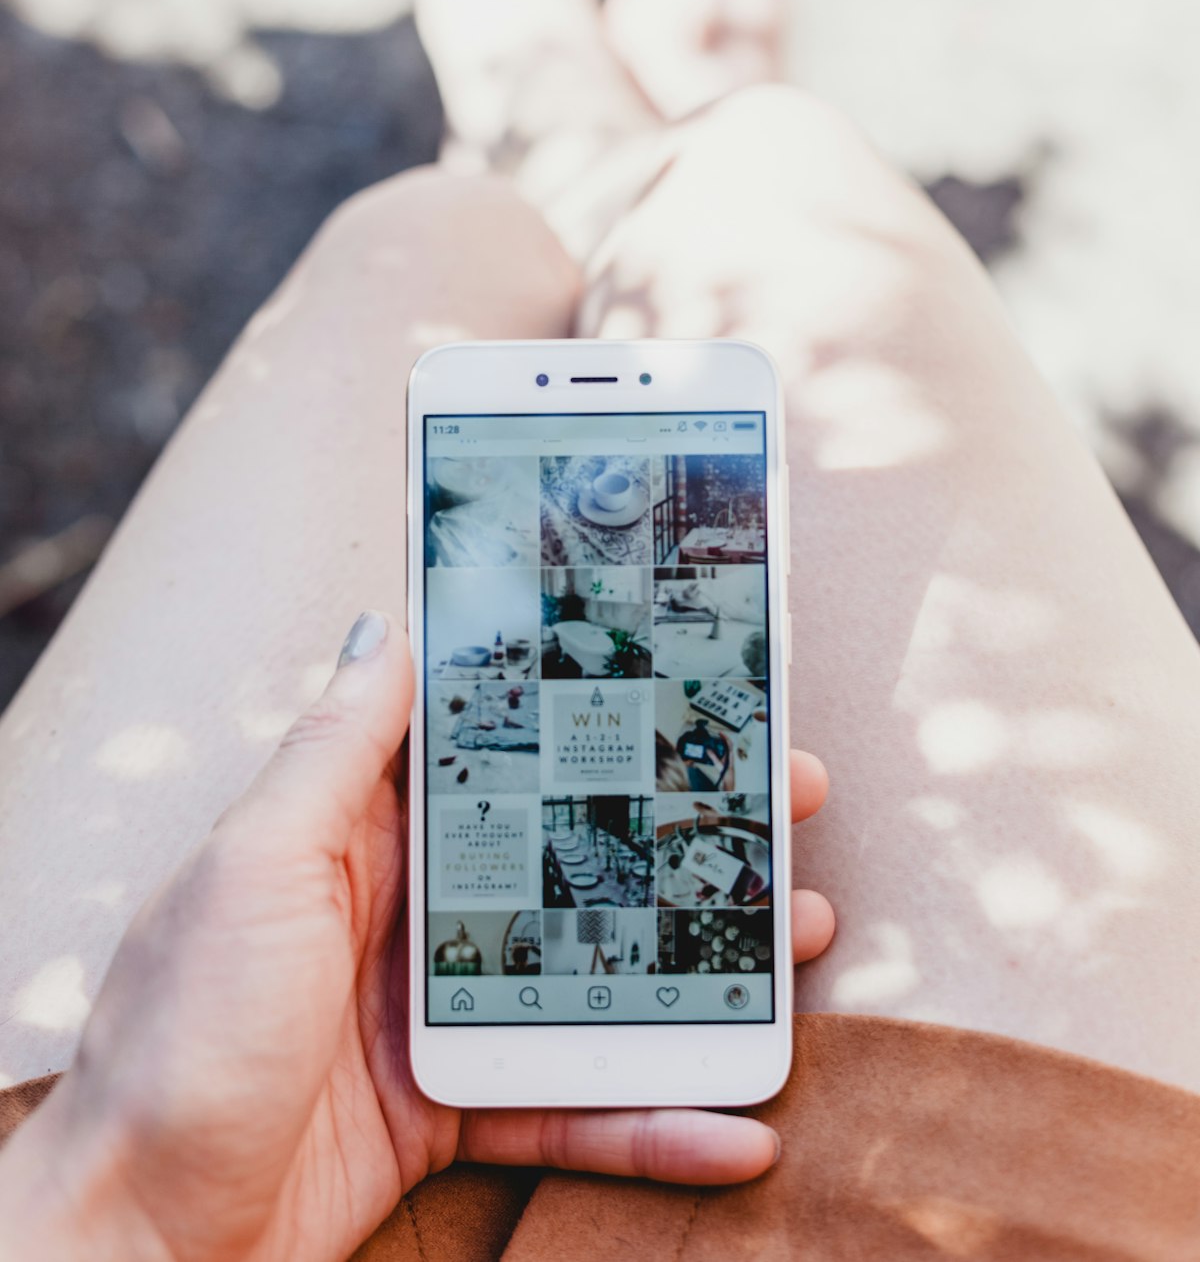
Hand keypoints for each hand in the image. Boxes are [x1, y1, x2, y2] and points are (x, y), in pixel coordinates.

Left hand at [0, 612, 834, 1261]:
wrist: (133, 1240)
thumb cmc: (179, 1037)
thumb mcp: (257, 867)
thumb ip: (333, 751)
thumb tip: (384, 624)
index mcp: (361, 832)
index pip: (501, 747)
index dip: (594, 710)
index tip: (685, 679)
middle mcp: (410, 909)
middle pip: (576, 853)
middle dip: (682, 828)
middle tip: (784, 799)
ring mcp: (440, 1009)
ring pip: (600, 970)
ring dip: (699, 961)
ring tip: (797, 932)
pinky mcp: (456, 1106)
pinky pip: (574, 1106)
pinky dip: (654, 1120)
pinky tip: (735, 1124)